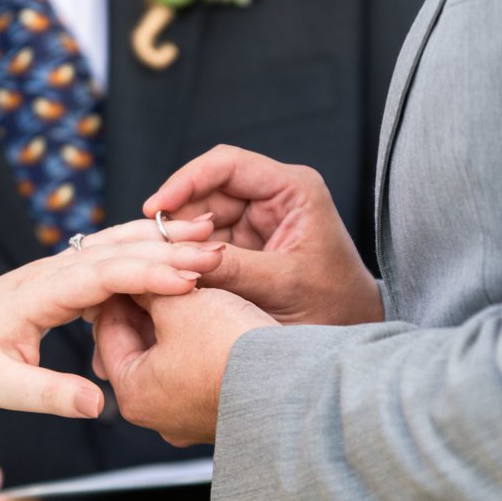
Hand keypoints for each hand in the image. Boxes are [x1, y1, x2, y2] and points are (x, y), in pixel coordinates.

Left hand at [0, 216, 224, 418]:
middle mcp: (49, 271)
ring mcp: (56, 269)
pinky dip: (144, 248)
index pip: (101, 274)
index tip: (190, 279)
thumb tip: (98, 405)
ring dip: (162, 238)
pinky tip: (172, 247)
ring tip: (207, 232)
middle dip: (169, 248)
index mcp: (36, 293)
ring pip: (116, 244)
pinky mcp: (61, 277)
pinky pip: (109, 255)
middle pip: (117, 251)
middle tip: (218, 249)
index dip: (148, 274)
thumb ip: (48, 395)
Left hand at [92, 289, 277, 445]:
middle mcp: (157, 416)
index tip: (130, 264)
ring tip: (187, 287)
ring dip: (175, 323)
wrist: (294, 384)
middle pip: (139, 347)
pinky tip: (213, 314)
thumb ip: (149, 288)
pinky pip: (198, 372)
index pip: (107, 331)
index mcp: (133, 394)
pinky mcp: (221, 413)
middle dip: (149, 308)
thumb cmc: (229, 346)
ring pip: (170, 358)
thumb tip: (136, 279)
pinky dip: (199, 343)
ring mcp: (190, 419)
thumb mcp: (180, 303)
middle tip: (159, 272)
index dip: (118, 291)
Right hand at [145, 145, 382, 325]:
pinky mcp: (244, 249)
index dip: (185, 181)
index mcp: (292, 190)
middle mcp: (272, 198)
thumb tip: (176, 260)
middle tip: (149, 248)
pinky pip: (205, 245)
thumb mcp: (281, 285)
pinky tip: (167, 277)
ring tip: (154, 266)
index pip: (227, 165)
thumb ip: (232, 269)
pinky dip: (186, 259)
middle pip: (207, 192)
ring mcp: (256, 223)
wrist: (352, 335)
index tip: (155, 208)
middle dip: (177, 219)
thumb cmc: (333, 306)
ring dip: (178, 242)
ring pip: (200, 220)